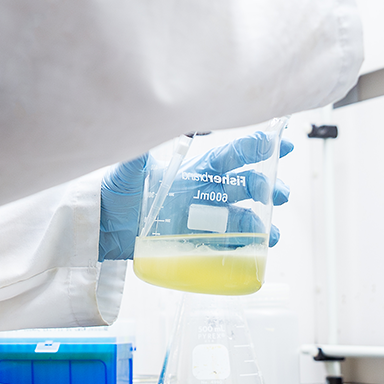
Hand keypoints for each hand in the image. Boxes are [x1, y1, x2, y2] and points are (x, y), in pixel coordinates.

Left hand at [98, 135, 291, 260]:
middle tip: (277, 193)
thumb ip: (138, 157)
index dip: (256, 149)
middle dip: (265, 187)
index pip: (230, 156)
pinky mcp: (197, 243)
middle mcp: (202, 192)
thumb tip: (140, 130)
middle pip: (243, 186)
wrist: (103, 228)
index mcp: (192, 170)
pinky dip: (246, 249)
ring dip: (261, 222)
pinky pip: (228, 245)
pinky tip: (258, 252)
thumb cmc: (115, 195)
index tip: (281, 143)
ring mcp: (202, 219)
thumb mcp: (125, 173)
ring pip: (242, 217)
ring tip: (272, 232)